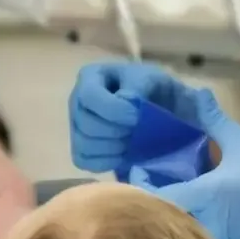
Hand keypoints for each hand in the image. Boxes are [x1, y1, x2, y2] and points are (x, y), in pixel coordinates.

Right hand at [67, 61, 208, 173]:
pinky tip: (123, 154)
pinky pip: (84, 161)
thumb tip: (124, 101)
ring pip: (85, 144)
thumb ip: (139, 86)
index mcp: (91, 76)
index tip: (137, 117)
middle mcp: (77, 101)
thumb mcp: (152, 78)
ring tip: (132, 142)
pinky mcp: (81, 148)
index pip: (91, 97)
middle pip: (87, 124)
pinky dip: (107, 161)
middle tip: (138, 132)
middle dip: (117, 132)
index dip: (114, 110)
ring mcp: (77, 126)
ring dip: (113, 148)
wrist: (162, 110)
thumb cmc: (154, 89)